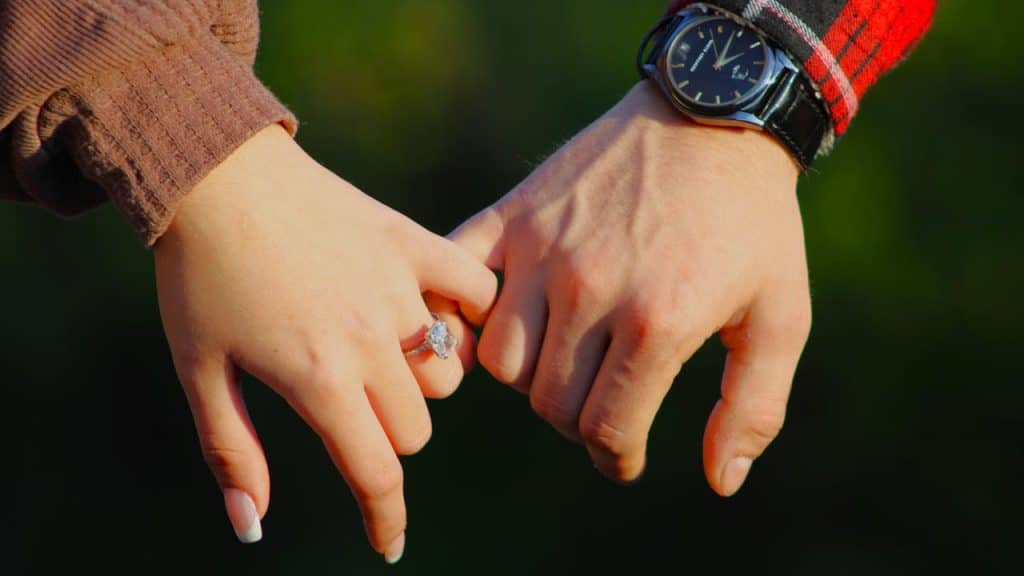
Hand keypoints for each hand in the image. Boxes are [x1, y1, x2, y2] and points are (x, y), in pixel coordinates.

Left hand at [154, 125, 495, 559]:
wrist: (219, 176)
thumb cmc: (200, 278)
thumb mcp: (201, 371)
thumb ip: (232, 452)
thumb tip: (252, 530)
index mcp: (318, 377)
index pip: (376, 472)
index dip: (384, 518)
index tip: (387, 543)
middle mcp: (370, 338)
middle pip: (414, 428)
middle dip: (384, 435)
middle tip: (346, 401)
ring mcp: (400, 288)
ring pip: (448, 372)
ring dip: (421, 381)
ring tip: (383, 352)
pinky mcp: (414, 244)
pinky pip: (476, 292)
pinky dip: (468, 313)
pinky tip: (437, 313)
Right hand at [451, 82, 809, 494]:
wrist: (712, 117)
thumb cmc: (752, 224)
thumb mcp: (780, 317)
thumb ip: (754, 407)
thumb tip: (719, 482)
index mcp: (658, 320)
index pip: (605, 428)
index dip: (616, 457)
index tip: (622, 456)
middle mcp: (590, 288)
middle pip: (550, 403)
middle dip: (578, 422)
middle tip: (602, 407)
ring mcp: (544, 249)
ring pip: (501, 360)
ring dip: (532, 377)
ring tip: (565, 362)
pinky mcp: (514, 215)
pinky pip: (458, 283)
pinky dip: (461, 314)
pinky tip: (493, 323)